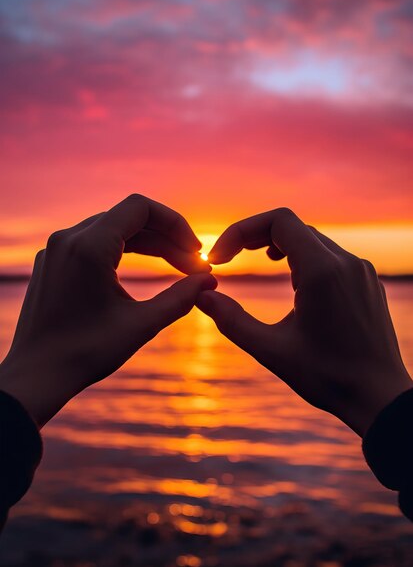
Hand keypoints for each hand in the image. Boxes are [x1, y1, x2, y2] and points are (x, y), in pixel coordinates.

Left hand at [0, 194, 215, 426]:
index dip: (175, 223)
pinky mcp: (52, 262)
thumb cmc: (85, 353)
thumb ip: (180, 298)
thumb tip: (210, 282)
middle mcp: (69, 238)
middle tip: (194, 267)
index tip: (196, 250)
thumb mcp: (141, 325)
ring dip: (148, 245)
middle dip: (166, 239)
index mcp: (89, 246)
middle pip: (129, 219)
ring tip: (178, 268)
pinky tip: (142, 273)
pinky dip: (123, 252)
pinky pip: (93, 243)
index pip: (141, 208)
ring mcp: (56, 249)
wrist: (35, 377)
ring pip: (113, 230)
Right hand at [197, 208, 411, 435]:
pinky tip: (295, 283)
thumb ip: (231, 320)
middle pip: (293, 226)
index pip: (277, 220)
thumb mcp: (271, 350)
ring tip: (260, 264)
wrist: (380, 397)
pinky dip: (305, 258)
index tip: (221, 257)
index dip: (242, 230)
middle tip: (230, 259)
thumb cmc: (327, 377)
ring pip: (313, 238)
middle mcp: (346, 262)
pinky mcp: (367, 282)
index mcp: (322, 271)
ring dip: (281, 245)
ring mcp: (361, 270)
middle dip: (256, 236)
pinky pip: (332, 255)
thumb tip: (199, 296)